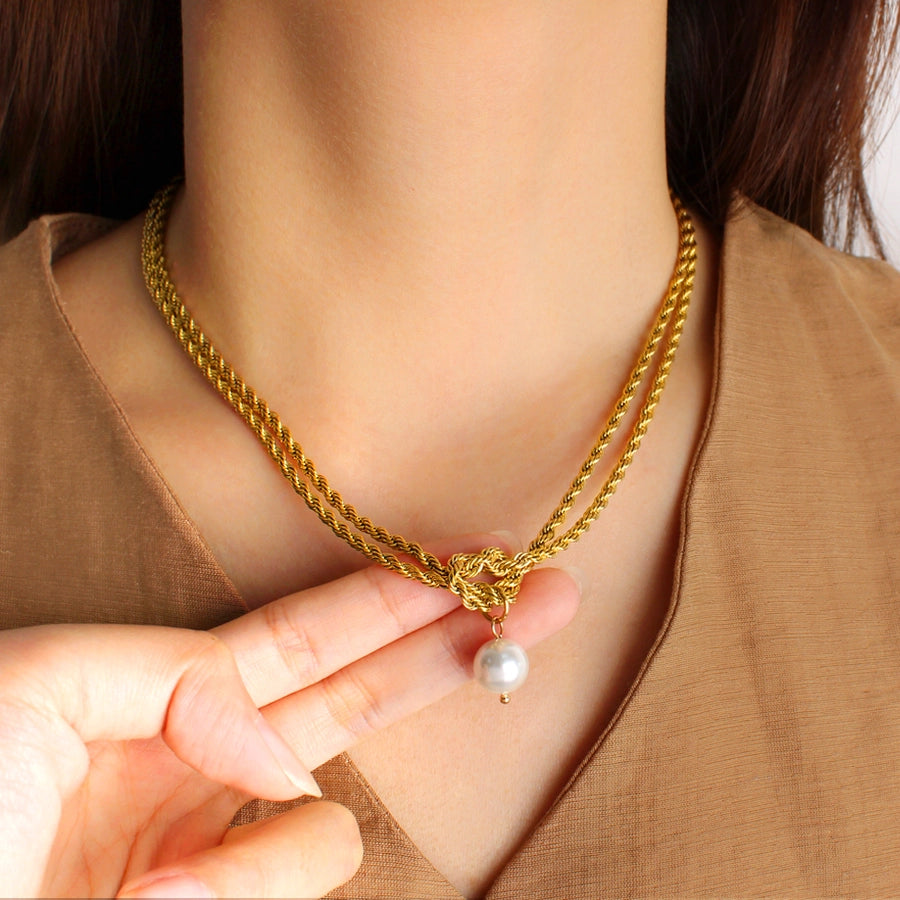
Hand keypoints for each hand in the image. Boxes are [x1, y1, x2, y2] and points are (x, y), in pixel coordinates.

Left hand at [0, 536, 579, 898]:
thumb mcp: (35, 684)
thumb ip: (177, 678)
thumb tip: (282, 752)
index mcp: (159, 698)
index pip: (303, 634)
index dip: (385, 595)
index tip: (465, 560)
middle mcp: (204, 768)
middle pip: (364, 692)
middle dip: (455, 641)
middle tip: (546, 596)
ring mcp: (221, 853)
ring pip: (321, 826)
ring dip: (251, 854)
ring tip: (146, 890)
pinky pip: (292, 883)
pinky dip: (232, 893)